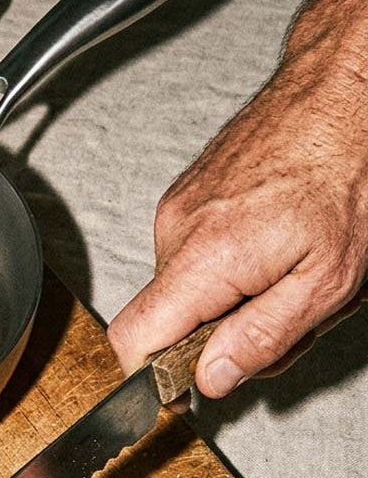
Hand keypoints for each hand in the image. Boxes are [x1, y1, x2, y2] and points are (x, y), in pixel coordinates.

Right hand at [106, 51, 367, 397]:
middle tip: (280, 315)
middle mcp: (176, 232)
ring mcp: (177, 210)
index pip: (131, 340)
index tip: (180, 389)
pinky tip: (273, 244)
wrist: (346, 88)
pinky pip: (192, 256)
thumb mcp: (328, 280)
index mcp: (203, 260)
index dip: (148, 378)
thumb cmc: (348, 171)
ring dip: (229, 299)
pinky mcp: (187, 196)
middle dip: (216, 337)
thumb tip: (209, 379)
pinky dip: (229, 267)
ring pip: (183, 290)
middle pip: (164, 322)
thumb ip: (262, 337)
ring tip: (285, 270)